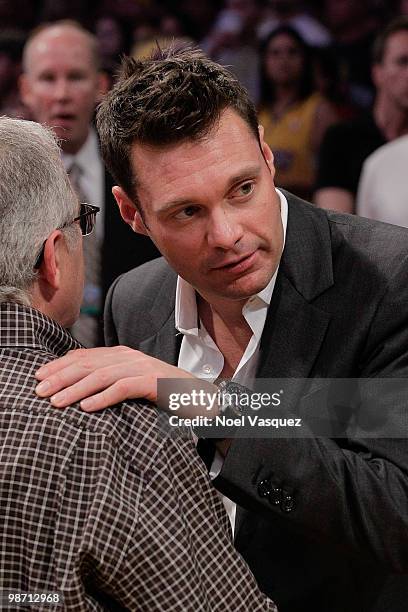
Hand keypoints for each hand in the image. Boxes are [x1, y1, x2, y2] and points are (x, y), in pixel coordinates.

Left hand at [35, 346, 218, 413]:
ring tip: (57, 402)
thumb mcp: (132, 385)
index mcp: (123, 355)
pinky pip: (124, 388)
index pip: (85, 356)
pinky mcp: (155, 382)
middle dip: (61, 376)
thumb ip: (110, 381)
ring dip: (76, 389)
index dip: (60, 365)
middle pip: (89, 363)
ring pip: (102, 375)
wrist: (202, 399)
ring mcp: (144, 368)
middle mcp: (131, 357)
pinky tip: (87, 408)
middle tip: (40, 391)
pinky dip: (103, 398)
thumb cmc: (163, 396)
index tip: (40, 377)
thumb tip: (79, 390)